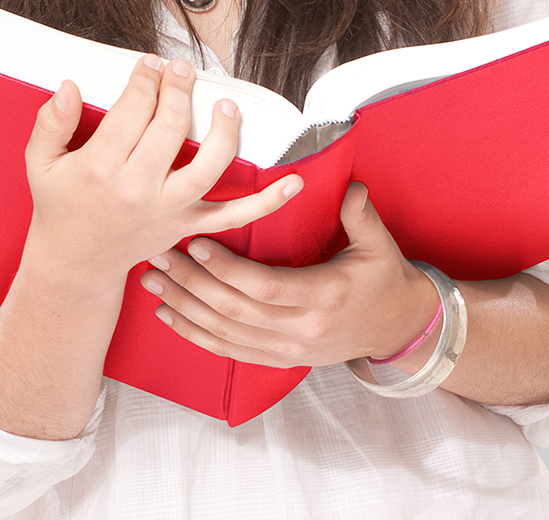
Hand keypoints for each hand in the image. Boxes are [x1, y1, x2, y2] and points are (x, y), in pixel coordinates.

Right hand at [23, 55, 302, 279]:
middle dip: (179, 90)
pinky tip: (294, 182)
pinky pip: (235, 215)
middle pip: (170, 128)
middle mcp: (138, 191)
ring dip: (224, 132)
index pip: (133, 110)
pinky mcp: (189, 226)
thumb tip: (69, 86)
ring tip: (226, 105)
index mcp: (100, 169)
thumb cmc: (62, 207)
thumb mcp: (40, 164)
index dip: (145, 79)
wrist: (75, 264)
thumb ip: (51, 122)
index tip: (150, 65)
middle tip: (181, 70)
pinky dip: (268, 202)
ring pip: (209, 167)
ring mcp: (168, 211)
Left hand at [139, 181, 440, 368]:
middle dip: (190, 284)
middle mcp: (301, 330)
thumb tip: (353, 187)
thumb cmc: (384, 281)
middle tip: (158, 256)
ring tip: (153, 281)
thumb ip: (361, 216)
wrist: (395, 328)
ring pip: (224, 333)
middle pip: (234, 310)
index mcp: (324, 297)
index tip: (197, 243)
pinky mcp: (278, 360)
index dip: (227, 269)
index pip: (264, 287)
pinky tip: (170, 316)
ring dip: (184, 308)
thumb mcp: (380, 246)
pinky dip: (195, 335)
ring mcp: (287, 350)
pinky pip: (228, 351)